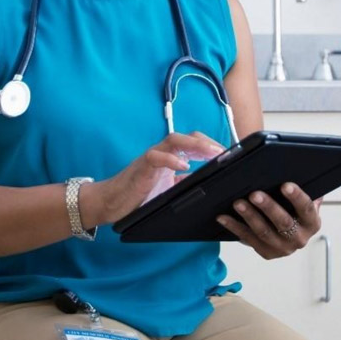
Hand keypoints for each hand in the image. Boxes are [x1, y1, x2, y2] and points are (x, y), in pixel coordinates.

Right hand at [83, 132, 224, 227]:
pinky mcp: (141, 167)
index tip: (230, 154)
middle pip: (187, 137)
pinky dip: (171, 159)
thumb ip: (184, 183)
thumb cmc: (138, 196)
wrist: (111, 203)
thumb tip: (207, 184)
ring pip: (174, 140)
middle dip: (208, 142)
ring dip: (195, 145)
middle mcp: (161, 153)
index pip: (193, 143)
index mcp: (169, 158)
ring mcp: (150, 158)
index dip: (211, 145)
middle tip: (226, 153)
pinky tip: (183, 166)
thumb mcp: (168, 190)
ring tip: (213, 154)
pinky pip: (156, 157)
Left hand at [216, 183, 321, 258]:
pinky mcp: (267, 253)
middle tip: (254, 194)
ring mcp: (283, 248)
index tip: (285, 185)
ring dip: (249, 216)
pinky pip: (248, 239)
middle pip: (283, 222)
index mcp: (311, 222)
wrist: (288, 234)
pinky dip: (234, 227)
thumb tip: (292, 168)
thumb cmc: (292, 209)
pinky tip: (223, 217)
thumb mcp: (299, 200)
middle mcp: (300, 238)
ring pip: (264, 232)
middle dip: (268, 207)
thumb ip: (301, 186)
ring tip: (237, 203)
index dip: (297, 197)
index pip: (306, 209)